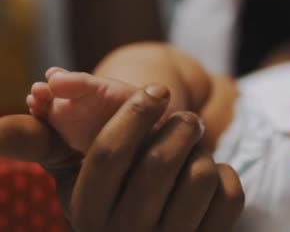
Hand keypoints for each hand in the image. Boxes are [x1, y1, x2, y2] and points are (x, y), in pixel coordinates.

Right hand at [0, 85, 243, 231]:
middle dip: (180, 127)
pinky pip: (230, 197)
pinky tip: (211, 179)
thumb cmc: (114, 184)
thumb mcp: (74, 167)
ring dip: (203, 154)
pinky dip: (226, 177)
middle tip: (188, 119)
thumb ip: (51, 132)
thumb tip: (48, 85)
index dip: (135, 113)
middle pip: (160, 163)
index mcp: (88, 208)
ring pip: (200, 177)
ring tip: (194, 153)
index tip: (157, 90)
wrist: (145, 231)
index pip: (108, 154)